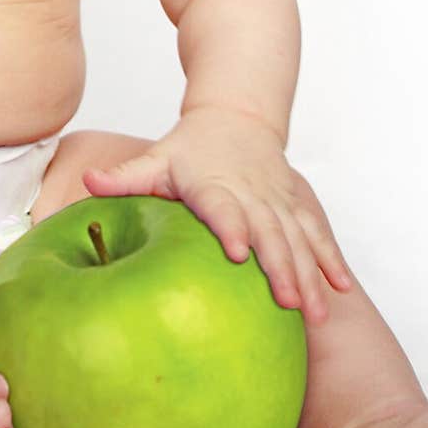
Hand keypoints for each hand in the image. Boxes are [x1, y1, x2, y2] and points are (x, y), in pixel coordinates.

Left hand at [83, 108, 352, 325]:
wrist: (237, 115)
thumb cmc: (190, 147)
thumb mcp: (156, 159)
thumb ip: (124, 177)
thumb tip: (87, 184)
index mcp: (212, 183)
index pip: (221, 206)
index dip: (230, 227)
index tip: (237, 252)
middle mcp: (250, 192)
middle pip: (268, 230)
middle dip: (279, 266)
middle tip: (287, 304)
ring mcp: (277, 200)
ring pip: (298, 238)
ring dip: (309, 273)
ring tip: (315, 312)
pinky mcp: (294, 205)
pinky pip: (316, 233)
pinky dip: (330, 260)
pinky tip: (340, 289)